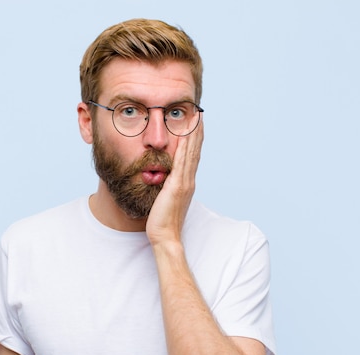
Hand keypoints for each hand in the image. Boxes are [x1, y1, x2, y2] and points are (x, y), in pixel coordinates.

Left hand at [146, 121, 203, 244]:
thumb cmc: (162, 222)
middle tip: (199, 113)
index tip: (195, 124)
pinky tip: (185, 134)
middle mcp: (188, 180)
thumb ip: (165, 187)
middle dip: (197, 131)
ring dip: (193, 134)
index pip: (192, 156)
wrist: (165, 236)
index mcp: (186, 183)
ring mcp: (184, 183)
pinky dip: (185, 147)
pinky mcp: (177, 186)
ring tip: (196, 117)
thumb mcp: (164, 199)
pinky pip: (182, 162)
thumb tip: (160, 178)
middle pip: (195, 150)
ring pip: (191, 153)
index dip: (194, 139)